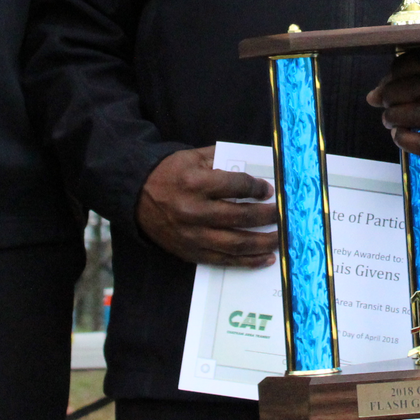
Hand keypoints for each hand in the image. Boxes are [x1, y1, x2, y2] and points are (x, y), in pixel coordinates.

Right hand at [136, 147, 277, 267]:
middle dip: (266, 216)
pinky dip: (246, 261)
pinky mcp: (190, 251)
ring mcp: (191, 235)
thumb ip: (222, 160)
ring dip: (262, 243)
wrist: (136, 196)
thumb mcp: (193, 157)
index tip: (269, 190)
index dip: (257, 188)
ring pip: (234, 244)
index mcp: (195, 183)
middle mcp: (193, 211)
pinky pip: (222, 260)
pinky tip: (264, 258)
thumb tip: (253, 169)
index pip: (236, 186)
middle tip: (283, 214)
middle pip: (239, 217)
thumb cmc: (169, 173)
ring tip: (280, 239)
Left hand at [367, 50, 419, 175]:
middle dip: (392, 93)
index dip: (397, 70)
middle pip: (418, 87)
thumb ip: (412, 81)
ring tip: (388, 118)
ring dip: (393, 115)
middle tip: (384, 101)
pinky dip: (401, 137)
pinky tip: (398, 134)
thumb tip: (374, 95)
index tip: (387, 81)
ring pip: (418, 112)